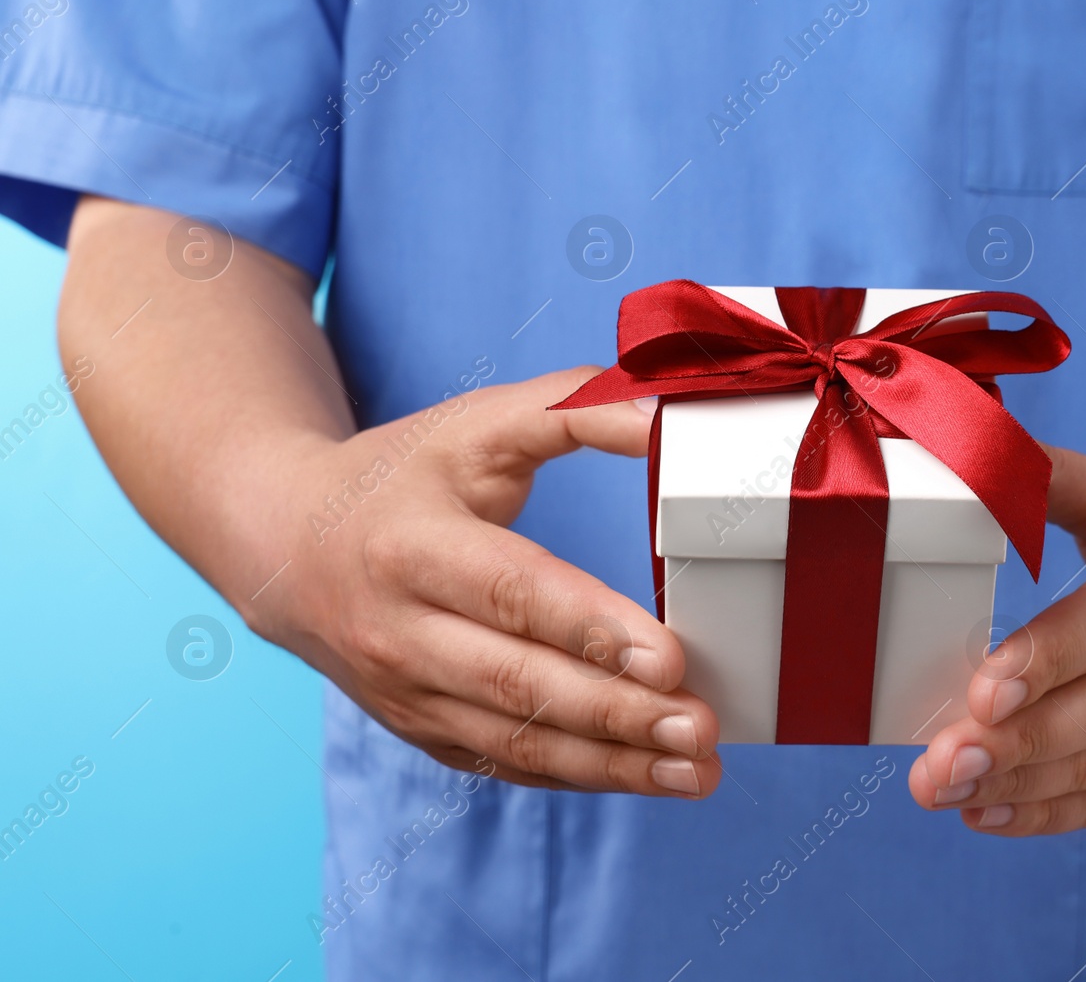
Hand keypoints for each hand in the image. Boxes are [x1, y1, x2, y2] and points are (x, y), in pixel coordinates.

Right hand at [243, 367, 721, 797]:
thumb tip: (667, 416)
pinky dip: (580, 776)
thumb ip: (573, 407)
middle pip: (518, 682)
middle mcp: (399, 631)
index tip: (670, 659)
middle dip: (616, 712)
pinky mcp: (421, 729)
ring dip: (613, 763)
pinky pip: (507, 763)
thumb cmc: (401, 476)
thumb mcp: (477, 423)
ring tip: (696, 769)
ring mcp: (406, 692)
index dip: (590, 628)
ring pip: (517, 740)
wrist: (287, 547)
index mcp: (412, 546)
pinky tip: (649, 775)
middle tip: (700, 725)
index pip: (511, 593)